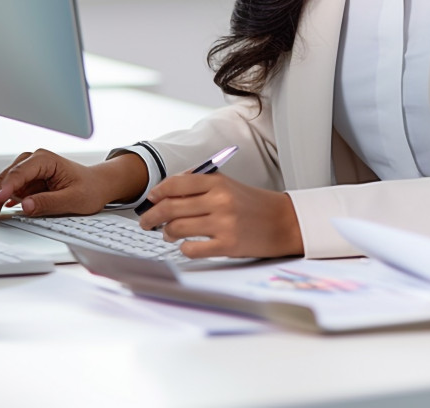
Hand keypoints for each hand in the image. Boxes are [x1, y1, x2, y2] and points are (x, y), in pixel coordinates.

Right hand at [0, 148, 146, 220]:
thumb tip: (27, 206)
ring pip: (4, 182)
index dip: (8, 186)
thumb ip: (49, 202)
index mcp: (46, 159)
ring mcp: (29, 171)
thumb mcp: (74, 199)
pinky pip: (8, 189)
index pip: (22, 172)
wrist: (98, 185)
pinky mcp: (27, 182)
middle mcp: (34, 161)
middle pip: (8, 176)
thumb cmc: (90, 189)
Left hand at [138, 173, 302, 258]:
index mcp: (218, 182)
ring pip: (177, 228)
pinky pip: (192, 249)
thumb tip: (166, 192)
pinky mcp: (227, 245)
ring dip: (167, 232)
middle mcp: (219, 200)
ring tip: (168, 233)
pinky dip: (184, 247)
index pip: (177, 183)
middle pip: (171, 207)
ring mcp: (223, 224)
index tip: (150, 199)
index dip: (157, 192)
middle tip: (146, 222)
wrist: (283, 222)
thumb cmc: (252, 204)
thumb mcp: (228, 186)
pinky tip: (186, 245)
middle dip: (152, 215)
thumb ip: (200, 185)